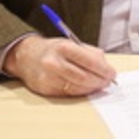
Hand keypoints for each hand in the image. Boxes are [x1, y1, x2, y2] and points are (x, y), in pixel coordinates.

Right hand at [3, 34, 117, 96]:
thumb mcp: (72, 44)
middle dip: (99, 81)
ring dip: (91, 88)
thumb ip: (91, 54)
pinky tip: (85, 88)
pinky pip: (67, 94)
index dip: (103, 69)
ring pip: (76, 88)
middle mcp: (53, 63)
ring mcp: (47, 78)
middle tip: (107, 81)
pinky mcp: (44, 89)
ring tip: (98, 85)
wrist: (26, 56)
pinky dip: (80, 92)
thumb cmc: (53, 50)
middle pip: (83, 77)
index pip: (89, 61)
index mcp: (63, 47)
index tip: (112, 73)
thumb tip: (106, 68)